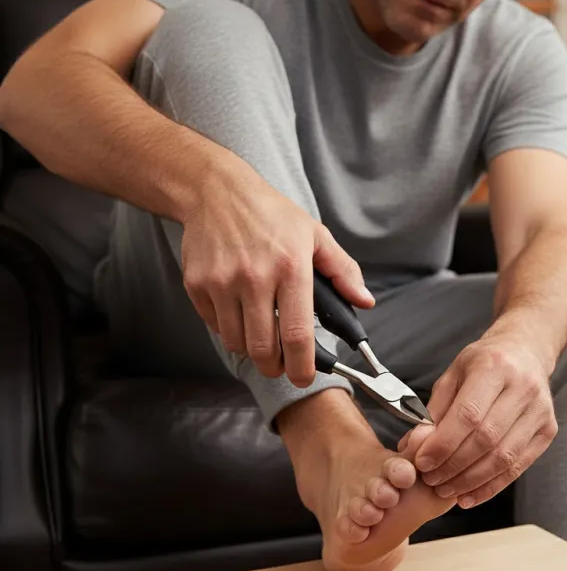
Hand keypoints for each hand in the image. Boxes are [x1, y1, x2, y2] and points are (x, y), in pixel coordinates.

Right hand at [180, 160, 373, 386]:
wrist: (216, 192)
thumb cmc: (271, 214)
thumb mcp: (315, 235)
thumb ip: (343, 271)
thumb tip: (364, 301)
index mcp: (291, 268)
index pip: (296, 334)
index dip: (301, 366)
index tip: (304, 378)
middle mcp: (255, 278)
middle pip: (263, 348)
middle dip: (275, 367)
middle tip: (281, 365)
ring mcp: (222, 282)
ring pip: (237, 342)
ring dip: (251, 348)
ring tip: (260, 334)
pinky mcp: (197, 285)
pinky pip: (214, 325)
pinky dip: (228, 328)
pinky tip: (239, 311)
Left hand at [402, 320, 557, 508]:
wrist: (525, 352)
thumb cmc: (484, 362)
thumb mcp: (453, 374)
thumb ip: (434, 409)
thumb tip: (413, 446)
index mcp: (494, 367)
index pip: (468, 414)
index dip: (444, 443)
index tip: (423, 462)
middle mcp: (523, 388)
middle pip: (486, 439)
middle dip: (454, 465)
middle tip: (431, 479)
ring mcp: (540, 411)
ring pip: (504, 457)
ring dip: (471, 480)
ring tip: (446, 489)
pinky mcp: (548, 430)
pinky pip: (518, 466)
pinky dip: (491, 486)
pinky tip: (470, 495)